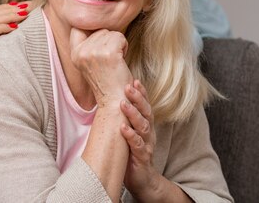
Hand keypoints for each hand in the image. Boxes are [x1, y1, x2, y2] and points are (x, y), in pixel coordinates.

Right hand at [69, 28, 132, 106]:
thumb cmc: (107, 80)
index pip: (78, 28)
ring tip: (115, 60)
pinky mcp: (108, 53)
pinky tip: (121, 59)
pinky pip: (120, 37)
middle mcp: (81, 52)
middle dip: (108, 40)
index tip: (100, 44)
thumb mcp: (88, 62)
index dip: (91, 31)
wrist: (114, 100)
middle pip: (99, 30)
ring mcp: (94, 52)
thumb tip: (93, 23)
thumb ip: (87, 44)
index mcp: (74, 54)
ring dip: (118, 44)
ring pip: (110, 32)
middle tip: (109, 58)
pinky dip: (125, 46)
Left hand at [120, 80, 160, 196]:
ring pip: (143, 127)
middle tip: (128, 86)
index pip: (145, 105)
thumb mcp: (128, 131)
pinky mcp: (142, 158)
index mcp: (145, 124)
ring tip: (124, 104)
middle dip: (138, 98)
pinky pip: (138, 145)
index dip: (141, 92)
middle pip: (146, 112)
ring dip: (133, 114)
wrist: (142, 180)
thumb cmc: (131, 151)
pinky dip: (131, 136)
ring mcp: (147, 144)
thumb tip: (110, 97)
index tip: (133, 79)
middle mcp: (148, 132)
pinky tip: (123, 129)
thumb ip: (123, 116)